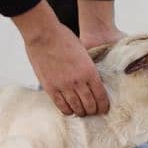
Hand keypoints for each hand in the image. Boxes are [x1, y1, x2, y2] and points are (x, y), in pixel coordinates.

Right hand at [12, 0, 109, 116]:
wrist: (43, 35)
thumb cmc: (64, 39)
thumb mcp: (83, 52)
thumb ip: (88, 68)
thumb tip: (91, 80)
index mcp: (90, 71)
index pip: (101, 96)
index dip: (103, 106)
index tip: (104, 109)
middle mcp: (78, 81)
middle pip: (89, 105)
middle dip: (93, 111)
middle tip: (93, 112)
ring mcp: (64, 86)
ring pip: (76, 108)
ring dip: (81, 112)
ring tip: (82, 112)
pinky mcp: (50, 88)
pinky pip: (61, 106)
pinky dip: (67, 110)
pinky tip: (69, 110)